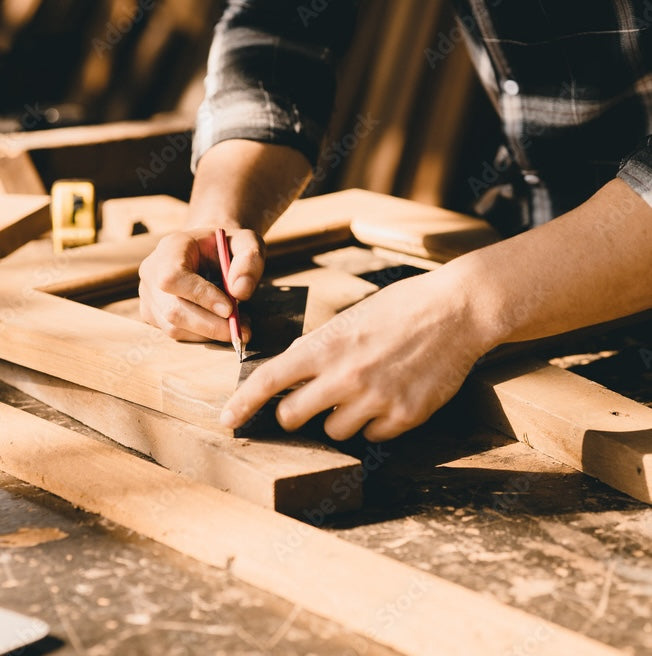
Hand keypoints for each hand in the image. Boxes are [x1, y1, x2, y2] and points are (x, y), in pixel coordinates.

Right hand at [139, 228, 264, 341]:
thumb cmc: (229, 246)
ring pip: (174, 327)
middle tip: (241, 330)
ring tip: (238, 325)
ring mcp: (148, 296)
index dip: (200, 296)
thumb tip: (240, 292)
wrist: (210, 252)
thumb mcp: (247, 242)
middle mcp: (152, 272)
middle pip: (172, 310)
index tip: (230, 308)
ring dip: (210, 333)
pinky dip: (203, 336)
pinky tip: (222, 325)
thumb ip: (249, 260)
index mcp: (171, 247)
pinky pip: (177, 334)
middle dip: (211, 325)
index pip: (173, 277)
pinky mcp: (153, 315)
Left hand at [220, 265, 492, 440]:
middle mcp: (345, 377)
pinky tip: (391, 396)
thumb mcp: (350, 318)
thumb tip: (294, 372)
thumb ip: (319, 348)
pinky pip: (373, 436)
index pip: (269, 381)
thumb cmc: (400, 307)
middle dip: (294, 413)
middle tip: (308, 403)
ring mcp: (375, 400)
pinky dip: (374, 422)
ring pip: (334, 432)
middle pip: (292, 417)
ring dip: (339, 418)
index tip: (227, 419)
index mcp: (326, 346)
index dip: (242, 404)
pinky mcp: (405, 417)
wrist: (456, 311)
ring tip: (364, 390)